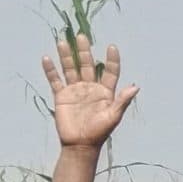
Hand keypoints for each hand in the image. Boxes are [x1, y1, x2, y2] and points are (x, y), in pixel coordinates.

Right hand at [42, 34, 138, 149]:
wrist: (80, 145)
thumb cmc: (99, 132)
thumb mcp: (113, 116)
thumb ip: (123, 100)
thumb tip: (136, 86)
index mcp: (105, 91)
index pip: (109, 71)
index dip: (112, 60)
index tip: (112, 47)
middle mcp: (90, 87)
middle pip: (87, 65)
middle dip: (84, 51)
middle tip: (82, 36)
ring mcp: (75, 90)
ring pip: (70, 68)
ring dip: (66, 56)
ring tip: (62, 42)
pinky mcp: (62, 96)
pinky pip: (55, 80)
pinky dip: (50, 70)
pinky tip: (46, 58)